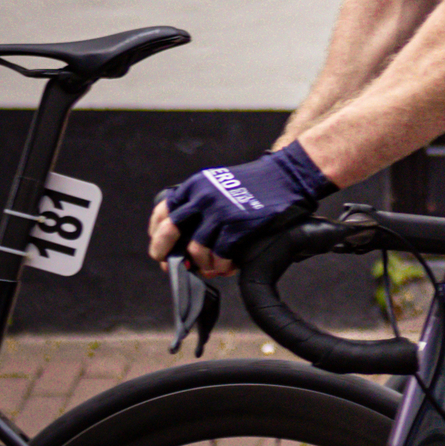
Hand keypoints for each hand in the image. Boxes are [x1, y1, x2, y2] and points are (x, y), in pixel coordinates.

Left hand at [151, 141, 333, 271]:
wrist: (287, 177)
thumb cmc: (258, 182)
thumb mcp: (220, 183)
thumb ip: (201, 202)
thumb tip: (185, 236)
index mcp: (195, 185)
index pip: (163, 212)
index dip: (156, 234)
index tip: (160, 247)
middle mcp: (202, 197)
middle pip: (169, 233)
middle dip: (166, 254)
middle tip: (172, 265)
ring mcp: (219, 212)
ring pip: (195, 250)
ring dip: (203, 265)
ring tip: (213, 268)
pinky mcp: (236, 227)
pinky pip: (219, 257)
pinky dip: (222, 267)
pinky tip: (229, 266)